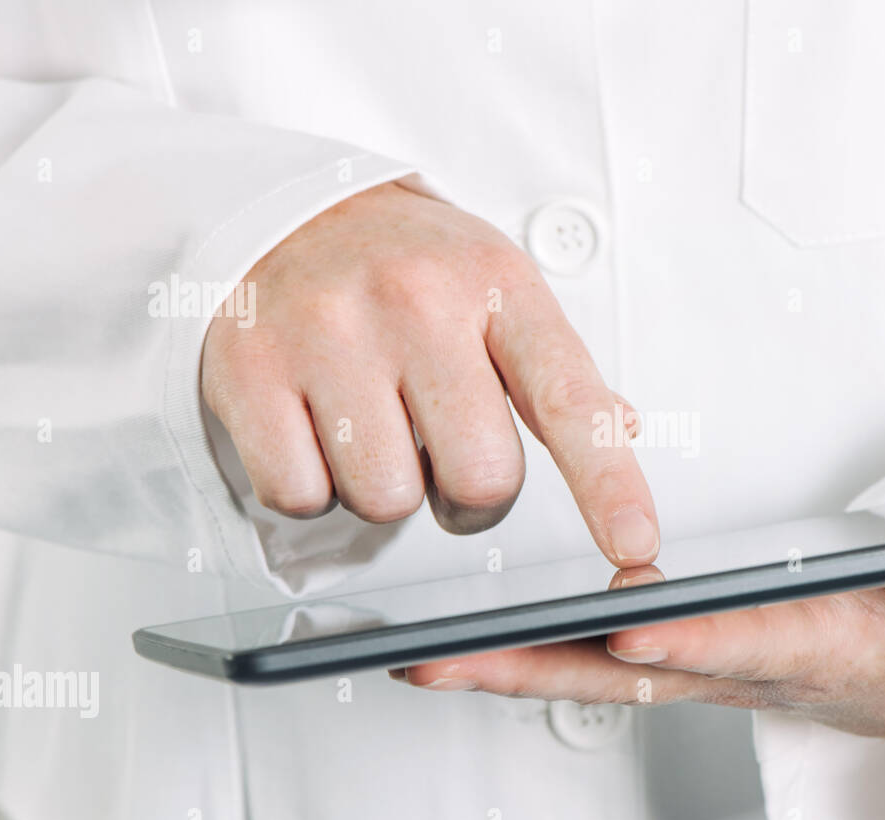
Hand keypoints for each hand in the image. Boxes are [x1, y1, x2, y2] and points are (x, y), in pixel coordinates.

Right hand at [201, 182, 658, 565]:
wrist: (283, 210)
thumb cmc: (407, 266)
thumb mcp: (499, 291)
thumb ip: (559, 370)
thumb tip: (622, 430)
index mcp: (497, 286)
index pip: (570, 403)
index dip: (608, 485)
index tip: (635, 544)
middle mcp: (416, 303)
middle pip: (481, 479)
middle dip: (471, 499)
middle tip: (445, 458)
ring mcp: (328, 334)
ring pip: (387, 499)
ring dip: (387, 489)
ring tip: (372, 427)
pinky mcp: (249, 370)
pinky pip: (300, 496)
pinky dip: (312, 487)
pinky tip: (314, 429)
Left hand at [393, 557, 884, 740]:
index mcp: (813, 648)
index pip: (750, 643)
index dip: (697, 639)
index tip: (634, 629)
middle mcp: (737, 665)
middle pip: (628, 673)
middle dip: (536, 668)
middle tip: (443, 662)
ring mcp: (698, 668)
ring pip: (588, 674)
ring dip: (503, 668)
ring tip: (417, 661)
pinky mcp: (678, 661)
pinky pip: (586, 666)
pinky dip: (521, 661)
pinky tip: (460, 655)